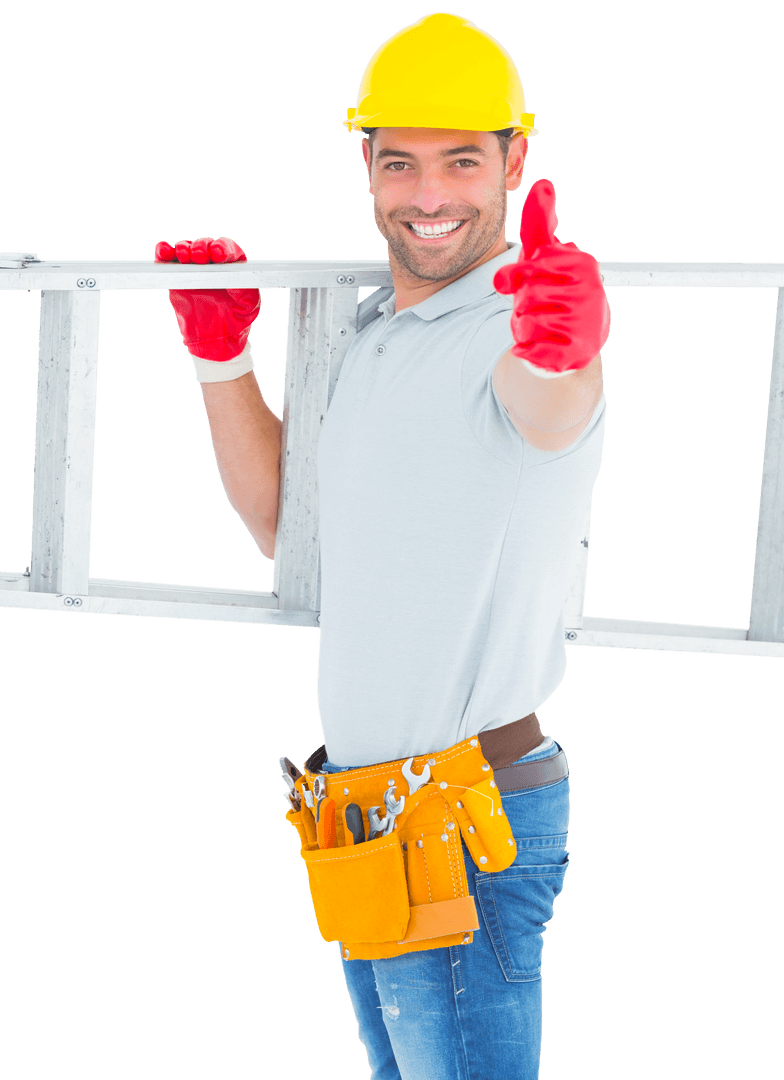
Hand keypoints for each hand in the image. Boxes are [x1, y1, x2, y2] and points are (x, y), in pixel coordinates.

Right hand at [154, 236, 260, 361]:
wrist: (215, 340)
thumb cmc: (236, 321)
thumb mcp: (249, 307)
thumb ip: (244, 289)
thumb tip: (234, 277)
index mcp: (232, 267)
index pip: (228, 250)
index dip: (223, 248)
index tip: (218, 254)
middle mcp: (213, 263)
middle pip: (206, 245)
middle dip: (202, 247)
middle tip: (199, 256)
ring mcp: (193, 269)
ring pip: (186, 249)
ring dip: (184, 248)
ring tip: (184, 255)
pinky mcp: (177, 277)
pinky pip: (168, 261)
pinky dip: (163, 253)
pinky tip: (164, 251)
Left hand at [493, 179, 610, 374]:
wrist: (575, 341)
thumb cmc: (555, 291)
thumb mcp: (547, 255)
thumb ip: (539, 224)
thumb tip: (542, 184)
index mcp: (581, 264)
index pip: (529, 268)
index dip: (516, 278)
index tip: (521, 282)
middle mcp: (589, 291)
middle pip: (525, 296)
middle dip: (522, 303)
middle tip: (537, 306)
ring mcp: (584, 323)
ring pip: (525, 323)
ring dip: (523, 326)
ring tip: (541, 324)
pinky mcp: (575, 354)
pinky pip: (530, 350)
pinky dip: (525, 349)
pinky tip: (535, 345)